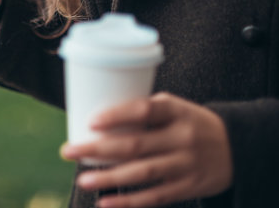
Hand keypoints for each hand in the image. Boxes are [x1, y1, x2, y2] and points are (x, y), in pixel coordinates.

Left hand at [60, 92, 232, 207]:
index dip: (116, 115)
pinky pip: (155, 197)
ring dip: (109, 178)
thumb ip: (142, 112)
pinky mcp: (188, 187)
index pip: (144, 110)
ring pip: (142, 173)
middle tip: (68, 151)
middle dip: (97, 149)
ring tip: (83, 180)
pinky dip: (129, 202)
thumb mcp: (173, 107)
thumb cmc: (189, 122)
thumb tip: (93, 119)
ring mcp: (186, 164)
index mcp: (176, 111)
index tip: (89, 122)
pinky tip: (105, 203)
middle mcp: (182, 137)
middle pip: (135, 145)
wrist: (237, 146)